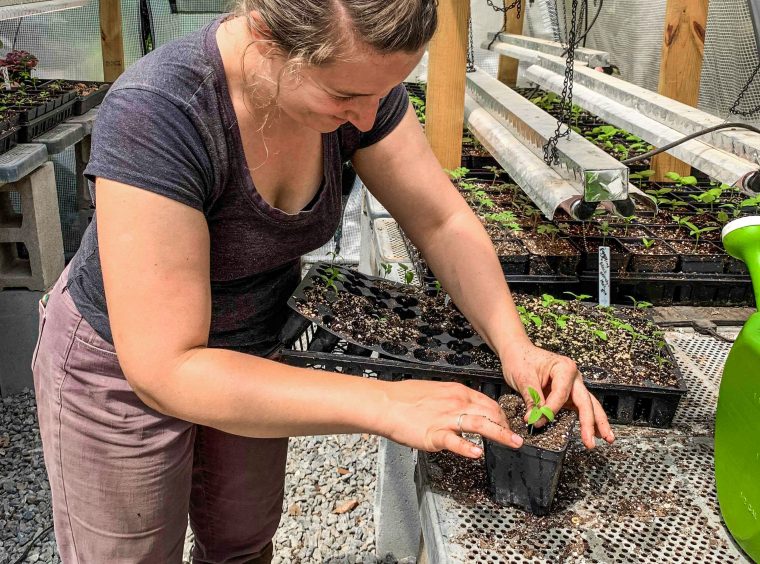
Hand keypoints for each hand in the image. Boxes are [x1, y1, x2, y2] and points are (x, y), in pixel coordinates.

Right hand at [380, 380, 523, 457]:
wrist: (385, 404)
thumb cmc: (405, 398)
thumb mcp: (436, 390)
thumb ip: (453, 399)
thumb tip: (465, 406)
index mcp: (457, 391)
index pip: (489, 403)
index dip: (502, 416)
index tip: (506, 426)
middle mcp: (456, 403)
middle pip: (490, 413)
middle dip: (506, 427)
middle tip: (516, 439)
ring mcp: (446, 419)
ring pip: (480, 424)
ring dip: (500, 435)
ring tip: (513, 443)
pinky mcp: (434, 434)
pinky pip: (454, 441)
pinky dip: (467, 447)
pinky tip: (477, 453)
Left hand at [500, 342, 614, 448]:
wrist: (517, 352)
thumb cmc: (521, 359)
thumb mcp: (523, 378)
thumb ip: (532, 399)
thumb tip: (535, 418)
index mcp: (564, 368)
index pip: (561, 394)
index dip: (550, 409)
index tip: (538, 420)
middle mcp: (573, 377)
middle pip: (585, 401)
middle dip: (589, 422)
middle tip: (589, 441)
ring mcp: (573, 386)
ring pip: (589, 405)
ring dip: (598, 423)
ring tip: (607, 438)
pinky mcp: (569, 394)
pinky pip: (581, 408)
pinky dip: (589, 420)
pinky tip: (597, 432)